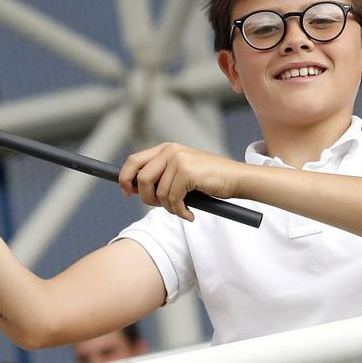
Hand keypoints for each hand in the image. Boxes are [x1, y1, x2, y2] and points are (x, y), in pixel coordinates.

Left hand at [117, 142, 240, 219]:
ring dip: (168, 208)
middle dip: (146, 198)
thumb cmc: (209, 180)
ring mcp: (178, 159)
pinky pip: (172, 200)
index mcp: (165, 148)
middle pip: (141, 178)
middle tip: (161, 206)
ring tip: (182, 209)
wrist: (236, 179)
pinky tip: (189, 214)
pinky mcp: (187, 172)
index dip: (125, 177)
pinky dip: (179, 212)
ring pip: (158, 193)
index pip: (134, 160)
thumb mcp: (180, 173)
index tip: (125, 192)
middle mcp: (169, 150)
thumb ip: (160, 176)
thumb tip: (133, 188)